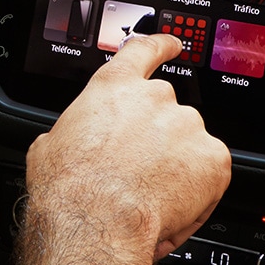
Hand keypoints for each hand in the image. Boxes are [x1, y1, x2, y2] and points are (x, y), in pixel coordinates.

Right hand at [0, 35, 230, 264]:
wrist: (96, 219)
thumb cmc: (68, 186)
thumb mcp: (51, 144)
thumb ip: (75, 130)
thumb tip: (72, 141)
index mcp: (113, 87)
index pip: (143, 51)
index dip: (160, 45)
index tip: (173, 44)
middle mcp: (155, 98)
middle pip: (167, 110)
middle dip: (160, 138)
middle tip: (141, 170)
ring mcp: (188, 126)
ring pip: (190, 144)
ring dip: (179, 166)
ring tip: (151, 197)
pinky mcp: (214, 158)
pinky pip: (211, 172)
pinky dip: (199, 189)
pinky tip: (172, 206)